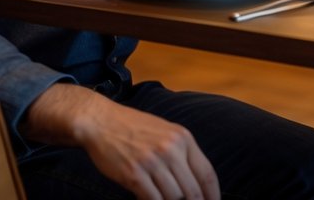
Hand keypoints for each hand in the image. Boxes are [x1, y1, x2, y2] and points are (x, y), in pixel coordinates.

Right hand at [25, 83, 219, 199]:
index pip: (206, 173)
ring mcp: (152, 162)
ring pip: (174, 198)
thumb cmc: (134, 129)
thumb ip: (182, 154)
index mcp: (183, 138)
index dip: (212, 195)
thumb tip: (197, 183)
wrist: (101, 122)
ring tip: (165, 199)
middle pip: (192, 190)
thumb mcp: (166, 132)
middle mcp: (170, 149)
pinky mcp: (134, 174)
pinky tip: (149, 199)